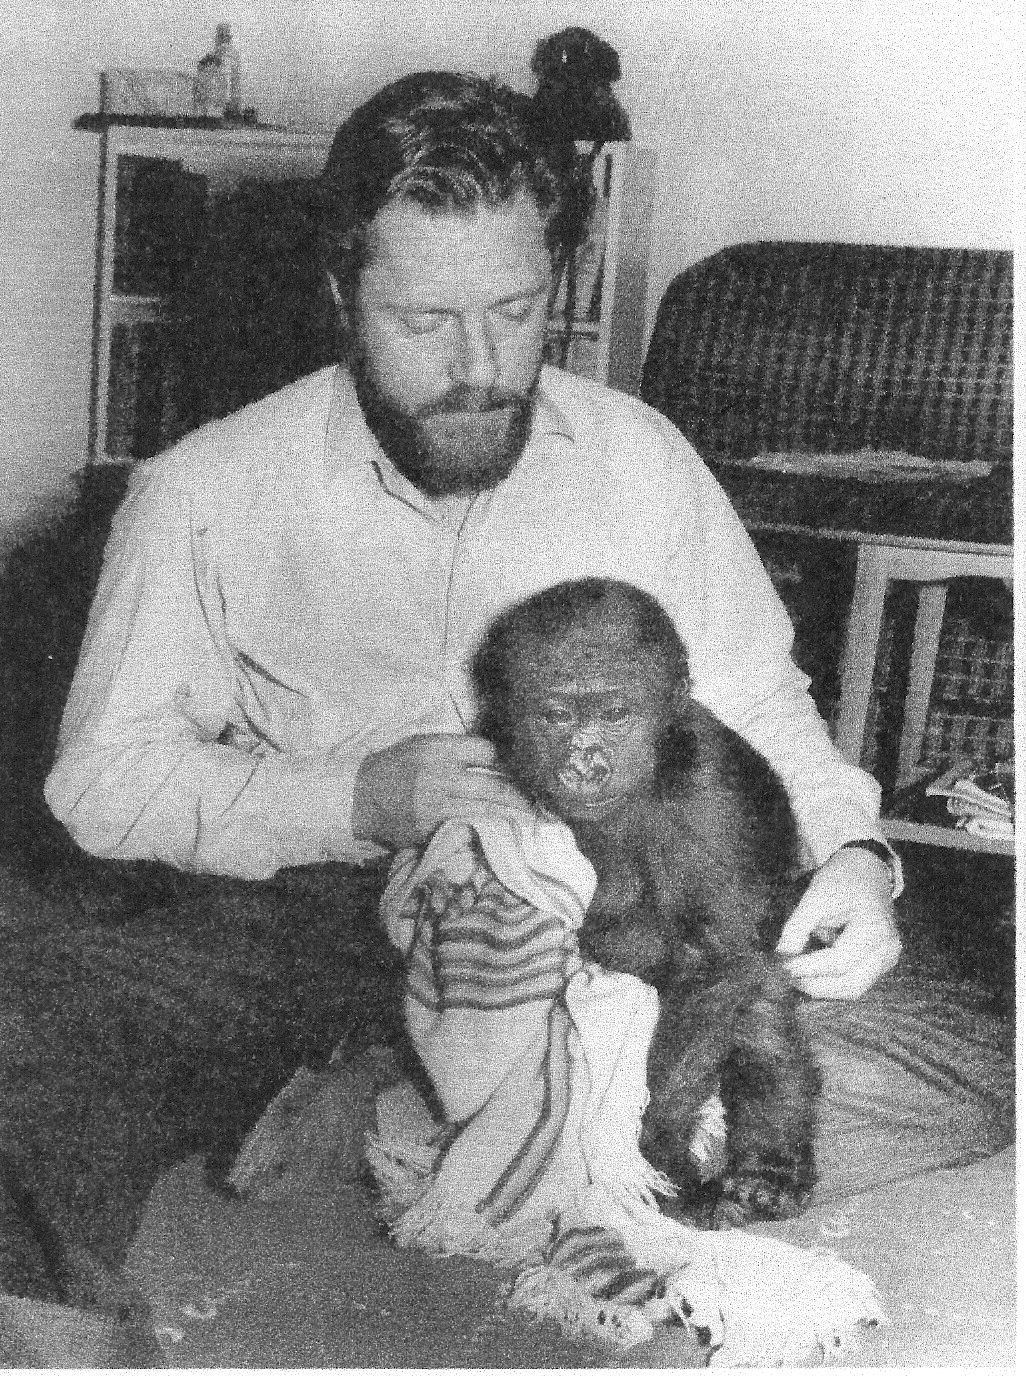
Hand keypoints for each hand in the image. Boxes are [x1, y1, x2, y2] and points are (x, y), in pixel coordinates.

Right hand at [352, 732, 531, 850]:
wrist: (359, 797)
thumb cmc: (394, 766)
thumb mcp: (421, 744)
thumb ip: (454, 749)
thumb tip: (493, 756)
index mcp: (438, 750)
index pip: (486, 752)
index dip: (503, 760)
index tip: (516, 768)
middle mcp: (440, 777)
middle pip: (494, 786)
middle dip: (521, 794)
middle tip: (543, 801)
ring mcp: (436, 807)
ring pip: (486, 811)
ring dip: (513, 816)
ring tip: (537, 820)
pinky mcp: (432, 830)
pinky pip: (467, 829)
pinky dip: (487, 830)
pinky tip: (506, 834)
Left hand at [776, 846, 900, 998]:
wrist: (867, 871)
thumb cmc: (842, 879)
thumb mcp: (815, 896)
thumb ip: (797, 927)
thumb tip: (781, 956)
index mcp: (875, 928)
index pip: (839, 961)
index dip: (809, 968)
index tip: (782, 968)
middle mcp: (888, 950)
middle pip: (850, 985)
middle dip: (815, 986)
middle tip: (787, 976)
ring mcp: (888, 959)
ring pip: (853, 989)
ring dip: (823, 987)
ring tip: (797, 973)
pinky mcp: (881, 964)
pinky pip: (855, 982)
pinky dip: (831, 982)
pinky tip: (811, 970)